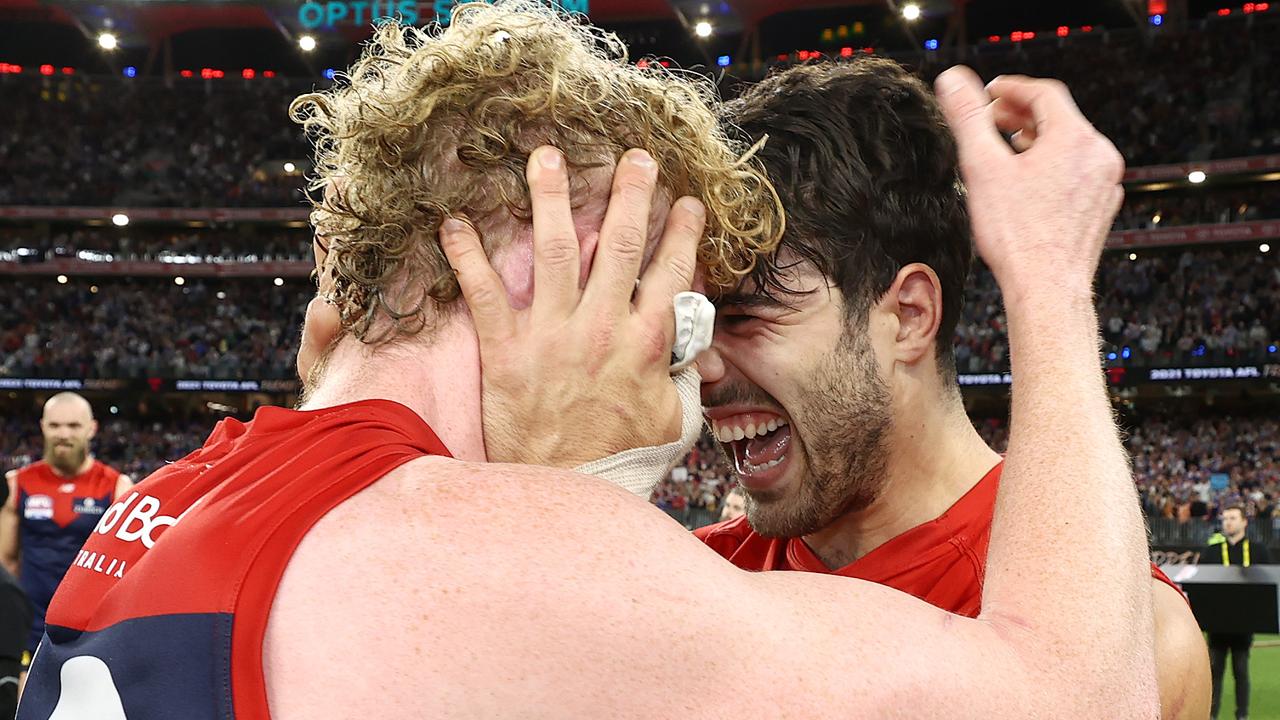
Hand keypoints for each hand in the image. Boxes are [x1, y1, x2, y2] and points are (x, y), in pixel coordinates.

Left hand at [440, 146, 706, 467]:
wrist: (566, 490)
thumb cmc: (621, 458)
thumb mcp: (671, 421)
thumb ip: (686, 381)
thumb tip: (708, 358)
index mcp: (647, 342)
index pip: (671, 273)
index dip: (682, 234)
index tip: (687, 201)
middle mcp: (602, 328)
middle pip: (621, 246)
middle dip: (631, 195)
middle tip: (634, 157)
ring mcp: (552, 335)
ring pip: (556, 250)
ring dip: (553, 198)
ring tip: (547, 156)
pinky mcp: (507, 351)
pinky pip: (485, 293)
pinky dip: (467, 256)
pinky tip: (454, 222)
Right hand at [934, 67, 1124, 299]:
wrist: (1047, 288)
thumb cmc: (1020, 237)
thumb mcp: (982, 168)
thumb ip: (967, 117)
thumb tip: (953, 82)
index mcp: (1075, 138)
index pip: (1044, 92)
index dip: (1011, 88)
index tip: (990, 92)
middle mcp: (1097, 156)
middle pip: (1057, 118)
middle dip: (1020, 116)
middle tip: (990, 122)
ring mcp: (1104, 184)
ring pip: (1066, 147)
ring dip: (1033, 142)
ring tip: (1003, 154)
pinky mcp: (1100, 207)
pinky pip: (1074, 173)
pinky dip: (1049, 169)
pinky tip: (1024, 187)